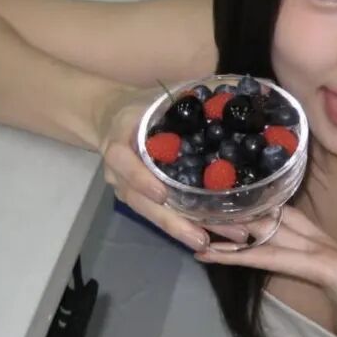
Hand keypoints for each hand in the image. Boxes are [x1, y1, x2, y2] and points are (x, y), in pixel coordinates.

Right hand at [94, 85, 246, 252]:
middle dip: (174, 222)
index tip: (162, 195)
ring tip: (210, 243)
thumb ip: (180, 98)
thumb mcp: (152, 97)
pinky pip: (157, 213)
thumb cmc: (138, 105)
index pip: (125, 164)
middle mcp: (119, 173)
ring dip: (181, 230)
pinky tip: (206, 235)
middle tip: (203, 238)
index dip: (142, 180)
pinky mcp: (139, 196)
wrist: (110, 116)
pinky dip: (181, 225)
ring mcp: (128, 188)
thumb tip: (226, 93)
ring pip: (151, 214)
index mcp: (119, 143)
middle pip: (142, 203)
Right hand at [197, 203, 336, 336]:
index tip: (216, 250)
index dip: (250, 251)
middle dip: (244, 225)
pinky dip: (268, 235)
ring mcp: (327, 256)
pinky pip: (290, 242)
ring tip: (221, 221)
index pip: (284, 253)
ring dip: (254, 224)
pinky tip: (253, 234)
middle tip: (206, 220)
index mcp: (335, 265)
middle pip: (280, 231)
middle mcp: (330, 252)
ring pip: (284, 230)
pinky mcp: (324, 265)